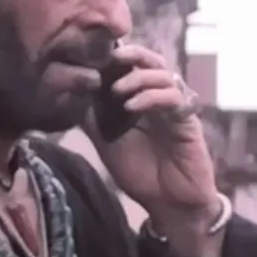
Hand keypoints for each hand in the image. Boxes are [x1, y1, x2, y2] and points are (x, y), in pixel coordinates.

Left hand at [87, 42, 223, 256]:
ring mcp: (175, 108)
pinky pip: (174, 97)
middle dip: (132, 54)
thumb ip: (93, 119)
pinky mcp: (187, 120)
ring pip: (164, 74)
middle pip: (152, 60)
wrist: (168, 203)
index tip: (94, 55)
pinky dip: (152, 97)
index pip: (132, 65)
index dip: (117, 55)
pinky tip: (132, 108)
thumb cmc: (140, 173)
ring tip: (118, 91)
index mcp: (140, 99)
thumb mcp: (106, 143)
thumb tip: (70, 95)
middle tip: (111, 58)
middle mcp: (159, 98)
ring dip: (138, 77)